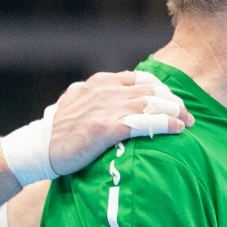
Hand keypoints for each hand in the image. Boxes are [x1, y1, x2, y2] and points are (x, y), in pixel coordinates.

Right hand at [47, 71, 193, 175]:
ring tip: (188, 123)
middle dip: (173, 102)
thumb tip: (107, 92)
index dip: (162, 90)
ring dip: (175, 112)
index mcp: (101, 82)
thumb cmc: (59, 130)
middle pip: (152, 90)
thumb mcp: (77, 101)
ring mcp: (107, 108)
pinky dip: (166, 124)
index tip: (172, 102)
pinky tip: (177, 129)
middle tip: (187, 115)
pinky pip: (145, 122)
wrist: (39, 147)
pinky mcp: (107, 128)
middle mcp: (107, 90)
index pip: (142, 79)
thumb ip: (95, 95)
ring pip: (153, 104)